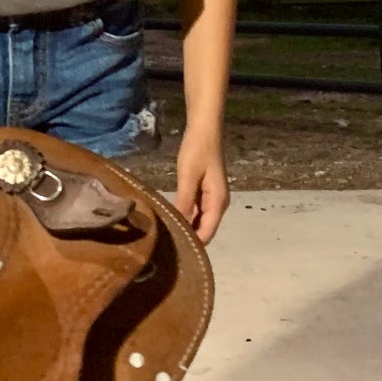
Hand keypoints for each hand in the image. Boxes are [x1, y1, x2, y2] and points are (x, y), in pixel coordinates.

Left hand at [174, 126, 229, 244]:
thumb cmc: (197, 150)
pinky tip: (171, 218)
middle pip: (204, 230)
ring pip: (200, 221)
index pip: (206, 234)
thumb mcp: (187, 177)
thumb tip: (178, 228)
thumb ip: (184, 203)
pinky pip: (197, 211)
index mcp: (218, 203)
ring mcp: (213, 198)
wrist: (205, 129)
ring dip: (186, 227)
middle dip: (188, 238)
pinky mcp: (206, 192)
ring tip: (164, 234)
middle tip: (163, 244)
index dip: (192, 245)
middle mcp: (218, 204)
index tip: (171, 251)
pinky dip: (186, 216)